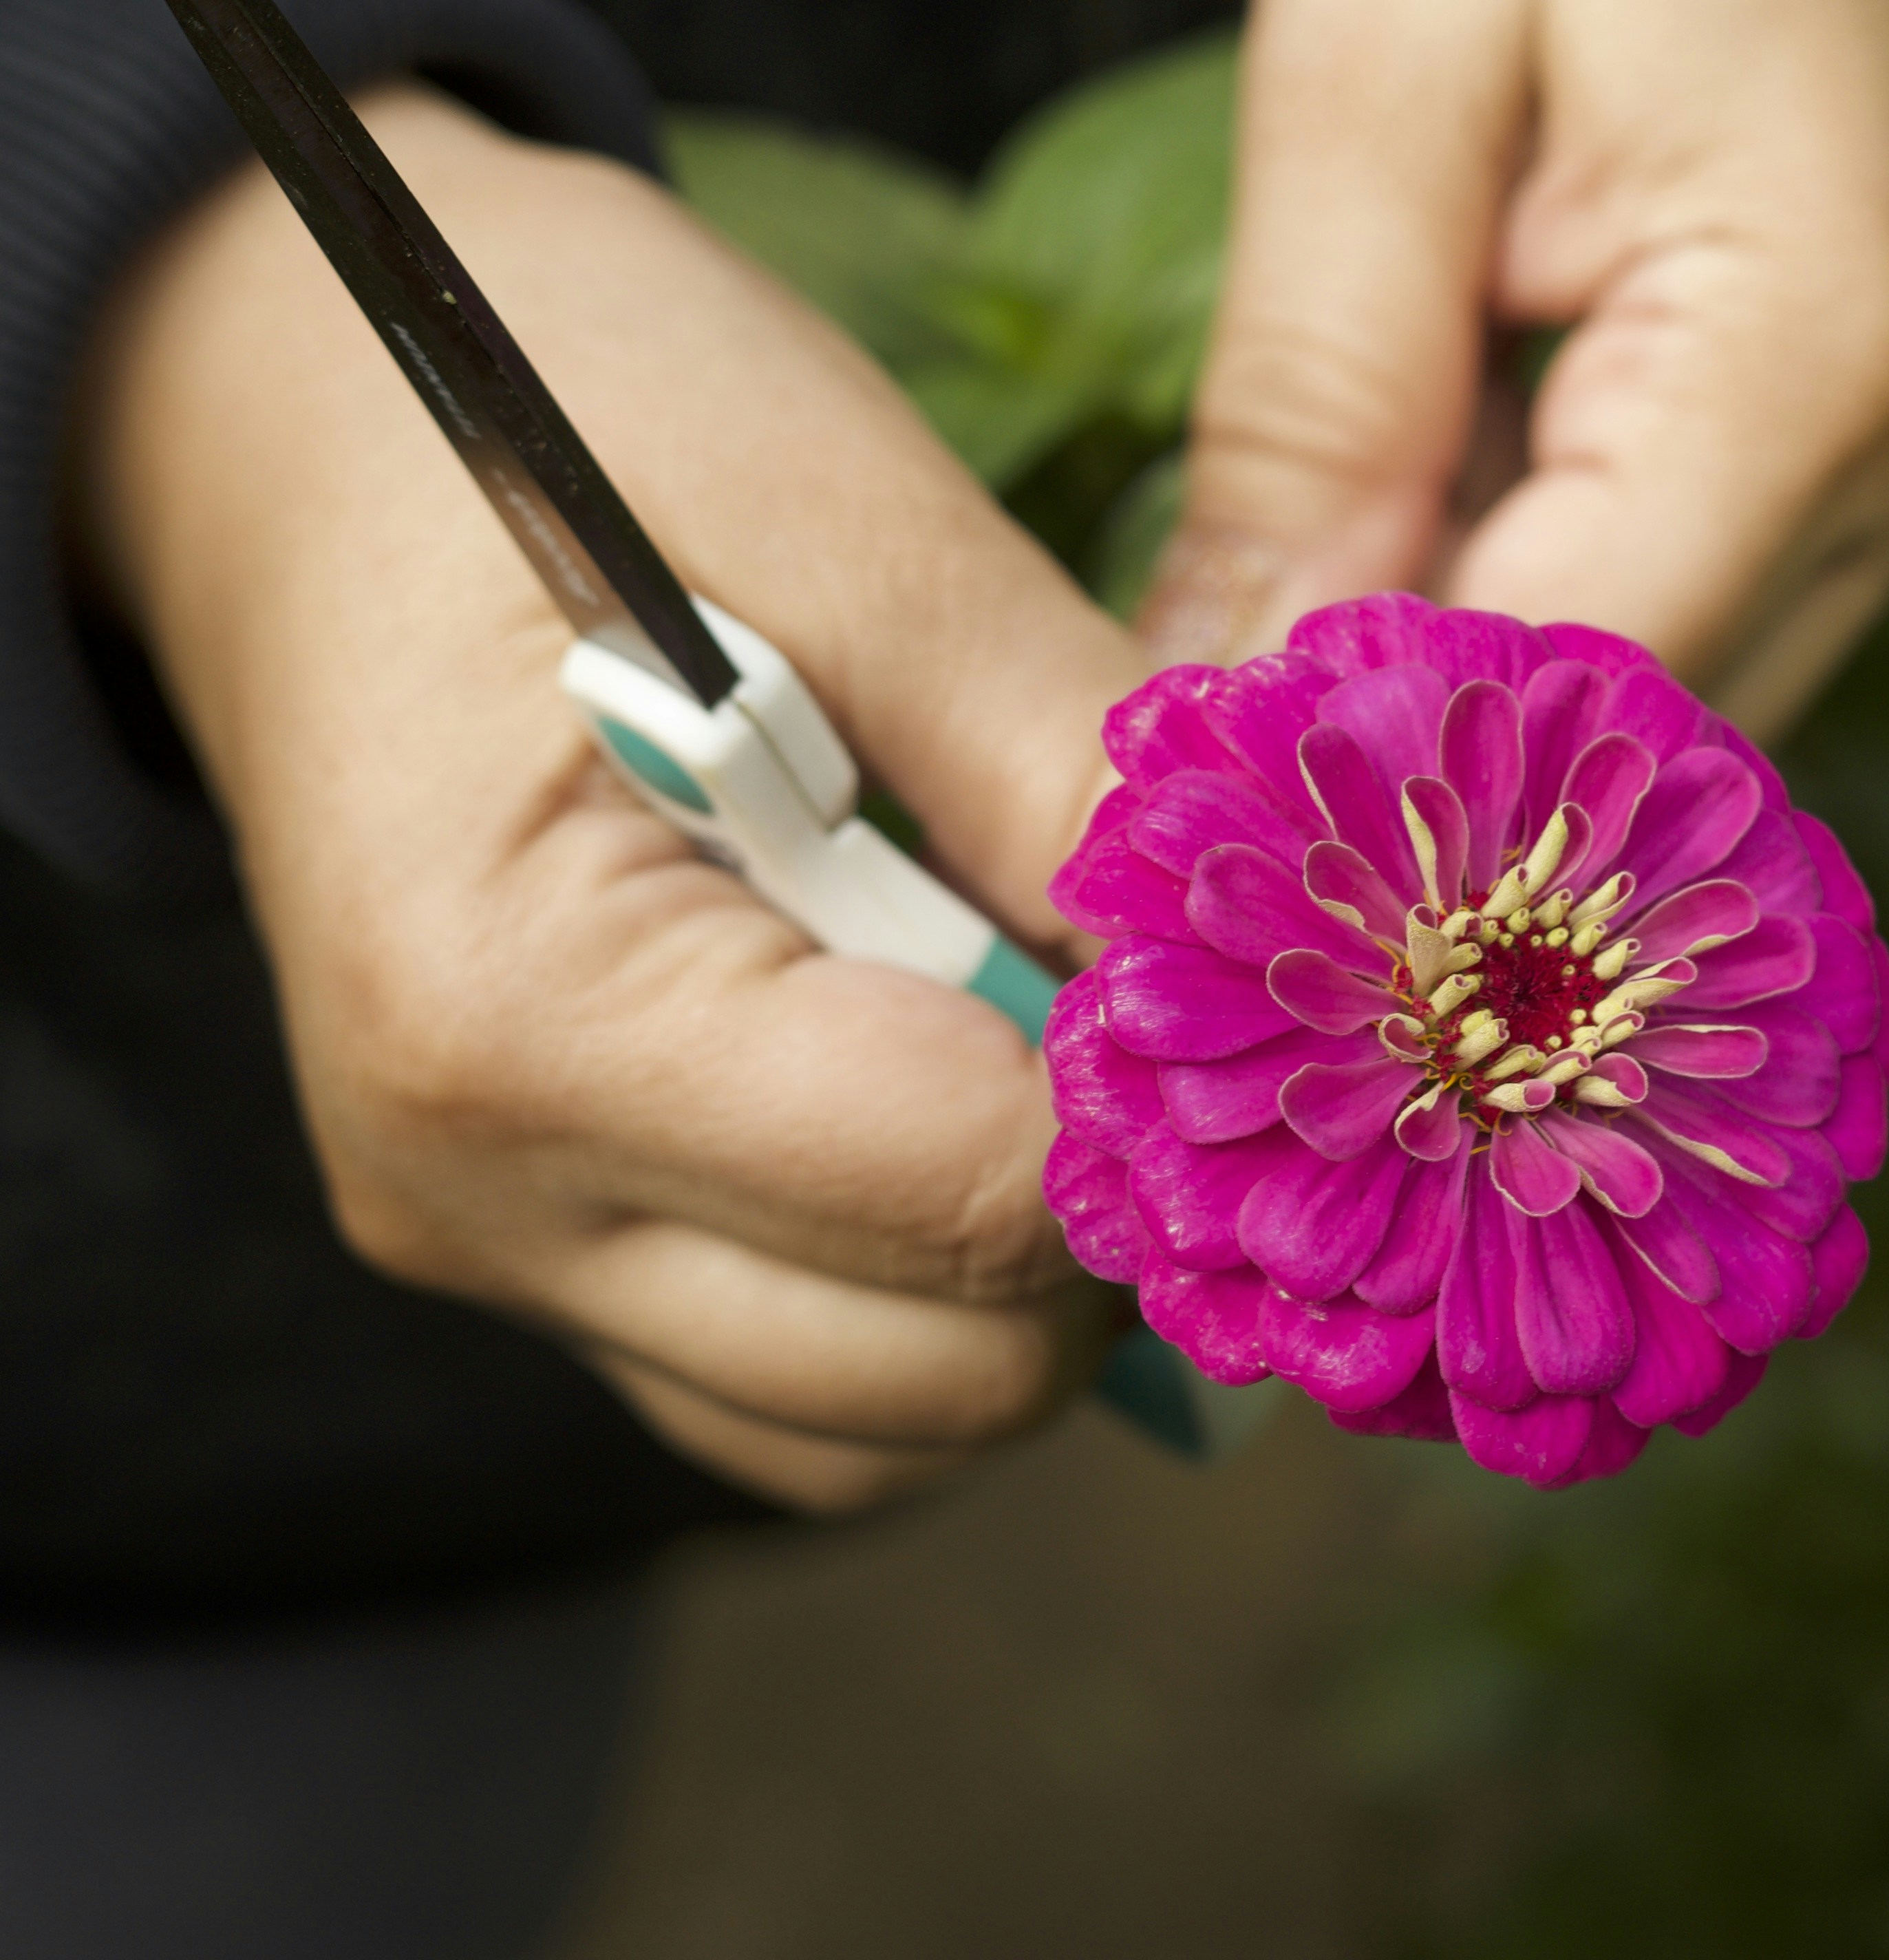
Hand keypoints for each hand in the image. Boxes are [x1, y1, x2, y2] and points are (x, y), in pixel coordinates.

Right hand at [75, 87, 1145, 1510]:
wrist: (307, 427)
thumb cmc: (574, 418)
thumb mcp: (858, 524)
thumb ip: (1060, 767)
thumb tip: (1272, 973)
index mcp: (525, 1009)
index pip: (965, 1201)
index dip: (1151, 1108)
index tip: (1224, 973)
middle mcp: (481, 1189)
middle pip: (937, 1377)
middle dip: (1101, 1218)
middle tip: (1148, 1010)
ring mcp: (492, 1243)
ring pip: (873, 1429)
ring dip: (1017, 1282)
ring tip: (1025, 1037)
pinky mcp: (528, 1245)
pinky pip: (793, 1383)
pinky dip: (915, 1293)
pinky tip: (935, 1091)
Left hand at [1143, 0, 1888, 736]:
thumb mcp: (1384, 72)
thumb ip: (1313, 400)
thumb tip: (1225, 688)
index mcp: (1813, 366)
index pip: (1580, 679)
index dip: (1381, 773)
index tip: (1190, 795)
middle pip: (1624, 739)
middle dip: (1406, 764)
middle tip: (1198, 752)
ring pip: (1644, 710)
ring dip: (1456, 698)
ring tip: (1286, 639)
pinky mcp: (1853, 472)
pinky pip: (1664, 618)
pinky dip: (1513, 617)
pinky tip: (1398, 554)